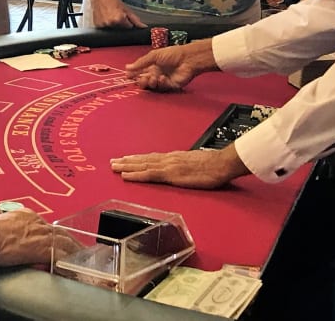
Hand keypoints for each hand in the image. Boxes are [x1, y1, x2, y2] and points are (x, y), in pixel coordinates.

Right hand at [0, 209, 78, 267]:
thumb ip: (7, 234)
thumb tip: (7, 244)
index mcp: (24, 217)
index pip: (47, 227)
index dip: (57, 236)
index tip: (62, 242)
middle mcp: (35, 222)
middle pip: (61, 233)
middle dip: (72, 243)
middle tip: (81, 252)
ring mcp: (40, 234)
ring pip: (66, 243)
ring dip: (76, 252)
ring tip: (83, 262)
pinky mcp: (41, 247)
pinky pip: (62, 256)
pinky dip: (70, 263)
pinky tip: (75, 270)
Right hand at [88, 0, 143, 28]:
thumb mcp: (126, 8)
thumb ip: (135, 19)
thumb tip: (143, 27)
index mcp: (119, 19)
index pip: (128, 27)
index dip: (127, 21)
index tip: (124, 16)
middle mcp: (111, 23)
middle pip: (120, 29)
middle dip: (120, 23)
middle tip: (116, 14)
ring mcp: (103, 25)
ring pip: (112, 29)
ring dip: (113, 24)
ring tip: (110, 14)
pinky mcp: (97, 26)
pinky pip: (105, 28)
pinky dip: (106, 24)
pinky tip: (105, 16)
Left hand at [110, 146, 248, 188]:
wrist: (223, 163)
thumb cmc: (214, 165)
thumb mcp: (197, 164)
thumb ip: (187, 167)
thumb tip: (185, 170)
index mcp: (174, 158)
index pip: (152, 157)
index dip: (138, 159)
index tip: (126, 159)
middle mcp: (168, 159)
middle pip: (143, 159)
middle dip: (127, 161)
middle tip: (112, 162)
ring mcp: (168, 166)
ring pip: (142, 165)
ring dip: (126, 166)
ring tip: (114, 167)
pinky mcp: (171, 174)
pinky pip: (149, 174)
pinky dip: (136, 174)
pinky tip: (125, 176)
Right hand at [125, 39, 215, 91]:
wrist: (188, 59)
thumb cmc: (172, 54)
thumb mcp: (154, 56)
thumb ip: (141, 63)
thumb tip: (127, 67)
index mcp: (151, 65)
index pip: (139, 72)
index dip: (133, 74)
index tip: (128, 76)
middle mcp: (156, 73)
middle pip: (144, 81)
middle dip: (141, 81)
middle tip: (143, 79)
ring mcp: (163, 80)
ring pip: (151, 86)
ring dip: (150, 83)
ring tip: (153, 78)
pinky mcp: (170, 86)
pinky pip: (161, 88)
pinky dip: (160, 83)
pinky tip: (163, 78)